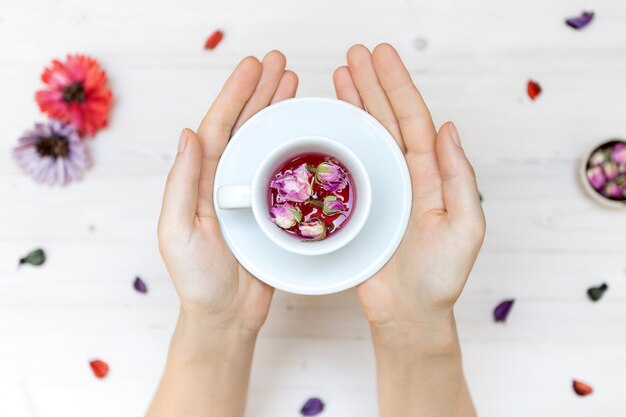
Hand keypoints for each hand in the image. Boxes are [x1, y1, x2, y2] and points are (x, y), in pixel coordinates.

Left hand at [157, 51, 298, 331]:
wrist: (226, 316)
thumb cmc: (197, 279)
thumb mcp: (179, 230)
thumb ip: (183, 183)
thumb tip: (187, 133)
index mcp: (201, 181)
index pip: (218, 128)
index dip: (236, 95)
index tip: (254, 67)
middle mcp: (226, 181)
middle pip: (244, 127)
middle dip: (260, 92)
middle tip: (281, 63)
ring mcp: (251, 194)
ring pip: (266, 143)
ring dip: (278, 112)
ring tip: (294, 84)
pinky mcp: (273, 211)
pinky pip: (285, 172)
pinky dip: (295, 148)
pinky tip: (306, 132)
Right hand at [333, 44, 485, 332]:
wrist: (407, 314)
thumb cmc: (440, 278)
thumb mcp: (465, 227)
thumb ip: (460, 178)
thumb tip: (448, 128)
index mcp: (430, 175)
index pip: (413, 120)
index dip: (397, 86)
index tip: (381, 57)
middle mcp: (403, 175)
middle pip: (385, 119)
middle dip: (371, 84)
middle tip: (354, 54)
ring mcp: (376, 190)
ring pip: (363, 137)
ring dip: (352, 105)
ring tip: (338, 75)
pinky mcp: (354, 208)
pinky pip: (343, 167)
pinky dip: (335, 141)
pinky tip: (326, 122)